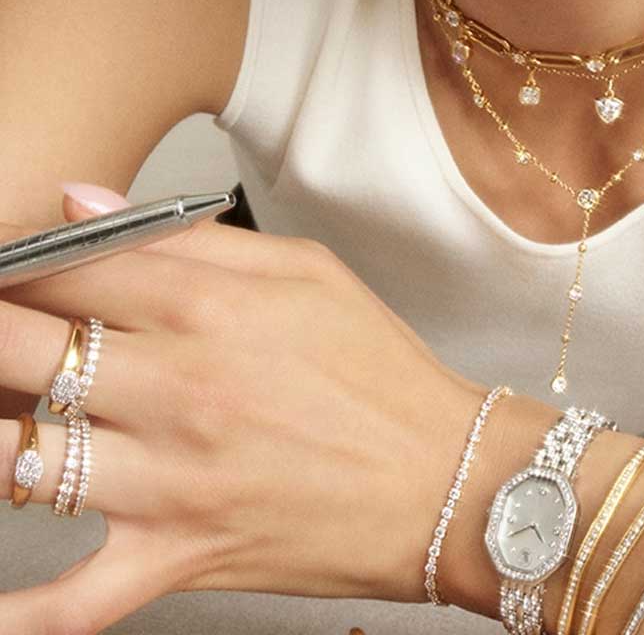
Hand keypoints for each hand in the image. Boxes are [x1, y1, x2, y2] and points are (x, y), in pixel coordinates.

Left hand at [0, 188, 490, 633]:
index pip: (69, 265)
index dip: (12, 255)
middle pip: (23, 347)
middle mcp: (177, 389)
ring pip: (18, 460)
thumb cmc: (378, 372)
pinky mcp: (173, 557)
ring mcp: (168, 482)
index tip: (1, 259)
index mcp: (209, 308)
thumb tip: (79, 202)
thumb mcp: (302, 269)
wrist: (447, 483)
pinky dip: (21, 614)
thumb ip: (183, 232)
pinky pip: (73, 599)